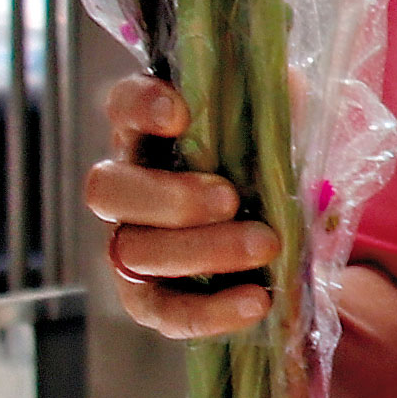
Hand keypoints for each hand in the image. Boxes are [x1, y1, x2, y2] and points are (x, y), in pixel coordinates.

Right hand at [85, 74, 279, 342]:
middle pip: (108, 189)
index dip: (140, 107)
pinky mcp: (150, 300)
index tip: (180, 113)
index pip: (121, 107)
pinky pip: (166, 312)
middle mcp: (125, 187)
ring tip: (266, 245)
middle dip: (169, 196)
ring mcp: (129, 246)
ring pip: (137, 252)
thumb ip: (274, 102)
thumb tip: (288, 85)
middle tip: (230, 198)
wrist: (278, 235)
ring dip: (203, 250)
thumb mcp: (275, 124)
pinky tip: (256, 301)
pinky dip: (211, 311)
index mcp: (147, 133)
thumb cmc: (262, 165)